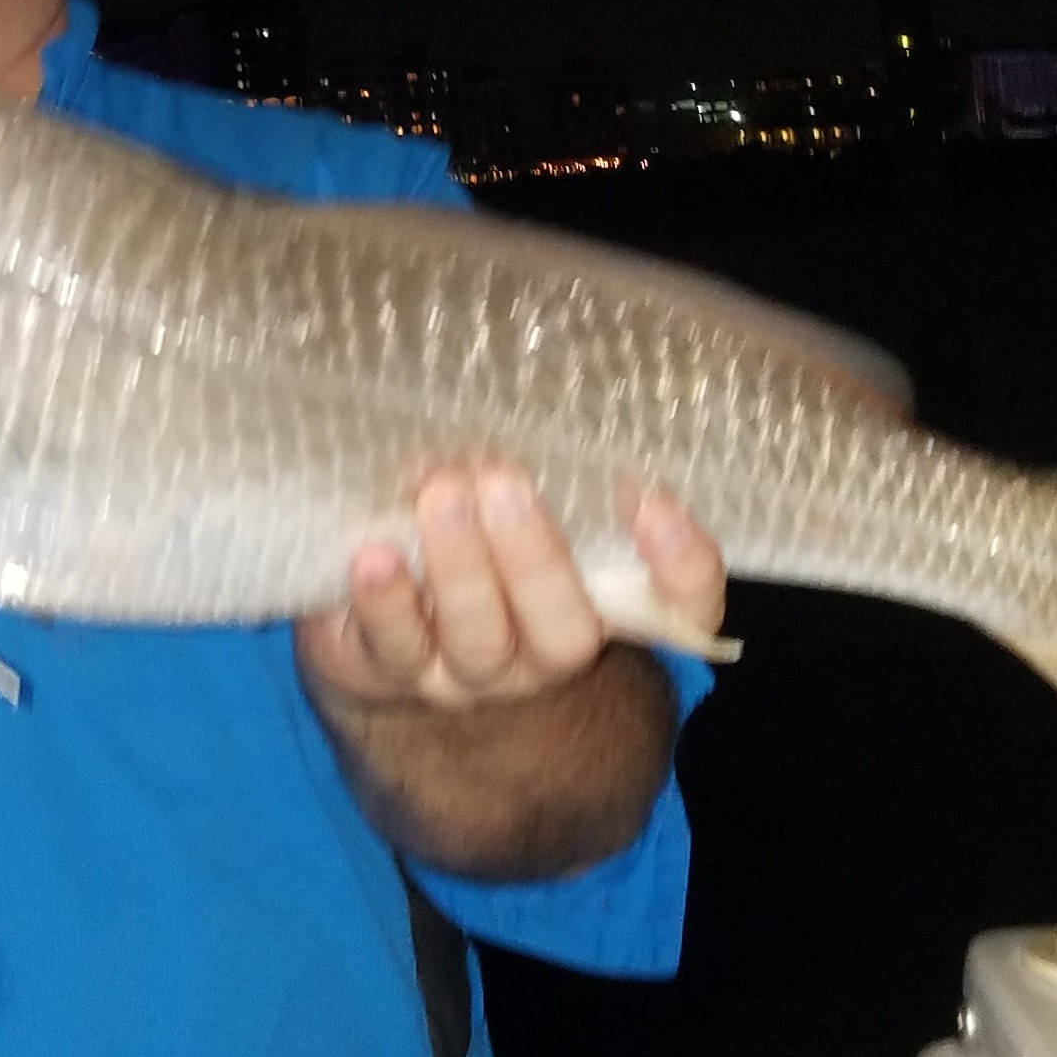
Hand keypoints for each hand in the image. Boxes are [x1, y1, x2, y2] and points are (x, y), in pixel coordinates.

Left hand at [298, 468, 725, 716]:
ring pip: (479, 639)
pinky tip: (373, 554)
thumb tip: (521, 382)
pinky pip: (396, 648)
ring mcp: (472, 674)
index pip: (683, 605)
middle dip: (536, 556)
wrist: (384, 626)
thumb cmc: (474, 536)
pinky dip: (386, 602)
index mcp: (603, 601)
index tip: (647, 495)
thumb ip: (543, 461)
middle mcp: (546, 649)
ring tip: (438, 493)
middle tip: (503, 480)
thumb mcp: (524, 498)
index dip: (682, 564)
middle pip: (567, 630)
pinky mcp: (394, 674)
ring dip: (459, 566)